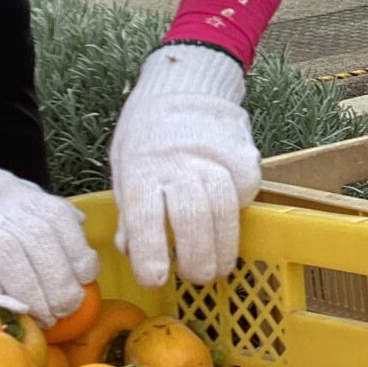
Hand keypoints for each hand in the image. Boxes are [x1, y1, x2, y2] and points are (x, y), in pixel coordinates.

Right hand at [0, 145, 95, 325]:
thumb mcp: (11, 189)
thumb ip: (41, 209)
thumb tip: (78, 227)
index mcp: (25, 194)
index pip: (64, 228)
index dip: (79, 259)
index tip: (84, 282)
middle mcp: (4, 206)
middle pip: (42, 250)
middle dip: (59, 287)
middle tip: (63, 312)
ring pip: (14, 266)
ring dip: (32, 298)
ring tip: (41, 318)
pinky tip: (5, 310)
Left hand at [110, 45, 261, 289]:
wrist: (187, 87)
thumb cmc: (148, 135)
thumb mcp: (124, 167)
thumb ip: (130, 210)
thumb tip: (133, 252)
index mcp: (141, 167)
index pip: (145, 215)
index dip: (150, 252)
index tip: (156, 279)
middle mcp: (179, 162)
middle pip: (192, 216)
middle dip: (196, 257)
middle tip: (197, 279)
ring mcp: (214, 158)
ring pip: (224, 211)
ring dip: (223, 247)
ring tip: (218, 269)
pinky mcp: (243, 157)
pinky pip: (243, 195)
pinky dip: (238, 217)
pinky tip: (229, 227)